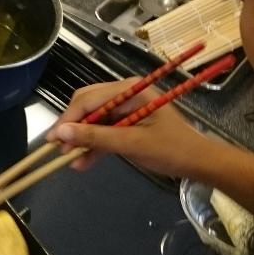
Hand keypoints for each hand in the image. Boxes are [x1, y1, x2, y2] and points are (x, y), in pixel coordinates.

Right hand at [46, 78, 210, 177]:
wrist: (201, 164)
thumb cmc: (171, 149)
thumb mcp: (132, 144)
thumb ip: (96, 137)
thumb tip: (61, 133)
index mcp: (129, 90)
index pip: (88, 99)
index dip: (68, 119)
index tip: (52, 139)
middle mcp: (125, 94)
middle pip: (88, 106)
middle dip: (73, 128)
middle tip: (60, 150)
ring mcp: (126, 109)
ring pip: (93, 121)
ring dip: (82, 139)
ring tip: (70, 160)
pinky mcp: (127, 124)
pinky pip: (104, 131)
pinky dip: (94, 146)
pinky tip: (83, 162)